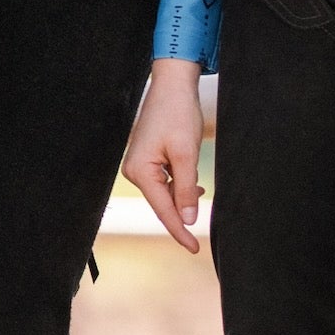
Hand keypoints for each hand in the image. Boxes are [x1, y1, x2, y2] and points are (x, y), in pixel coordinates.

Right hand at [124, 62, 206, 252]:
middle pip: (161, 204)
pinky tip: (194, 188)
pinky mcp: (146, 159)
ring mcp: (139, 165)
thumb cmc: (178, 114)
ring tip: (201, 203)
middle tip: (199, 239)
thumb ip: (187, 188)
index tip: (195, 248)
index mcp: (140, 171)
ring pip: (164, 193)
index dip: (180, 231)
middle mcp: (134, 171)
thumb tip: (189, 218)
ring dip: (182, 200)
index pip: (163, 210)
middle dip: (181, 217)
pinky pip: (163, 182)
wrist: (172, 85)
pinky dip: (179, 188)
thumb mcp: (186, 154)